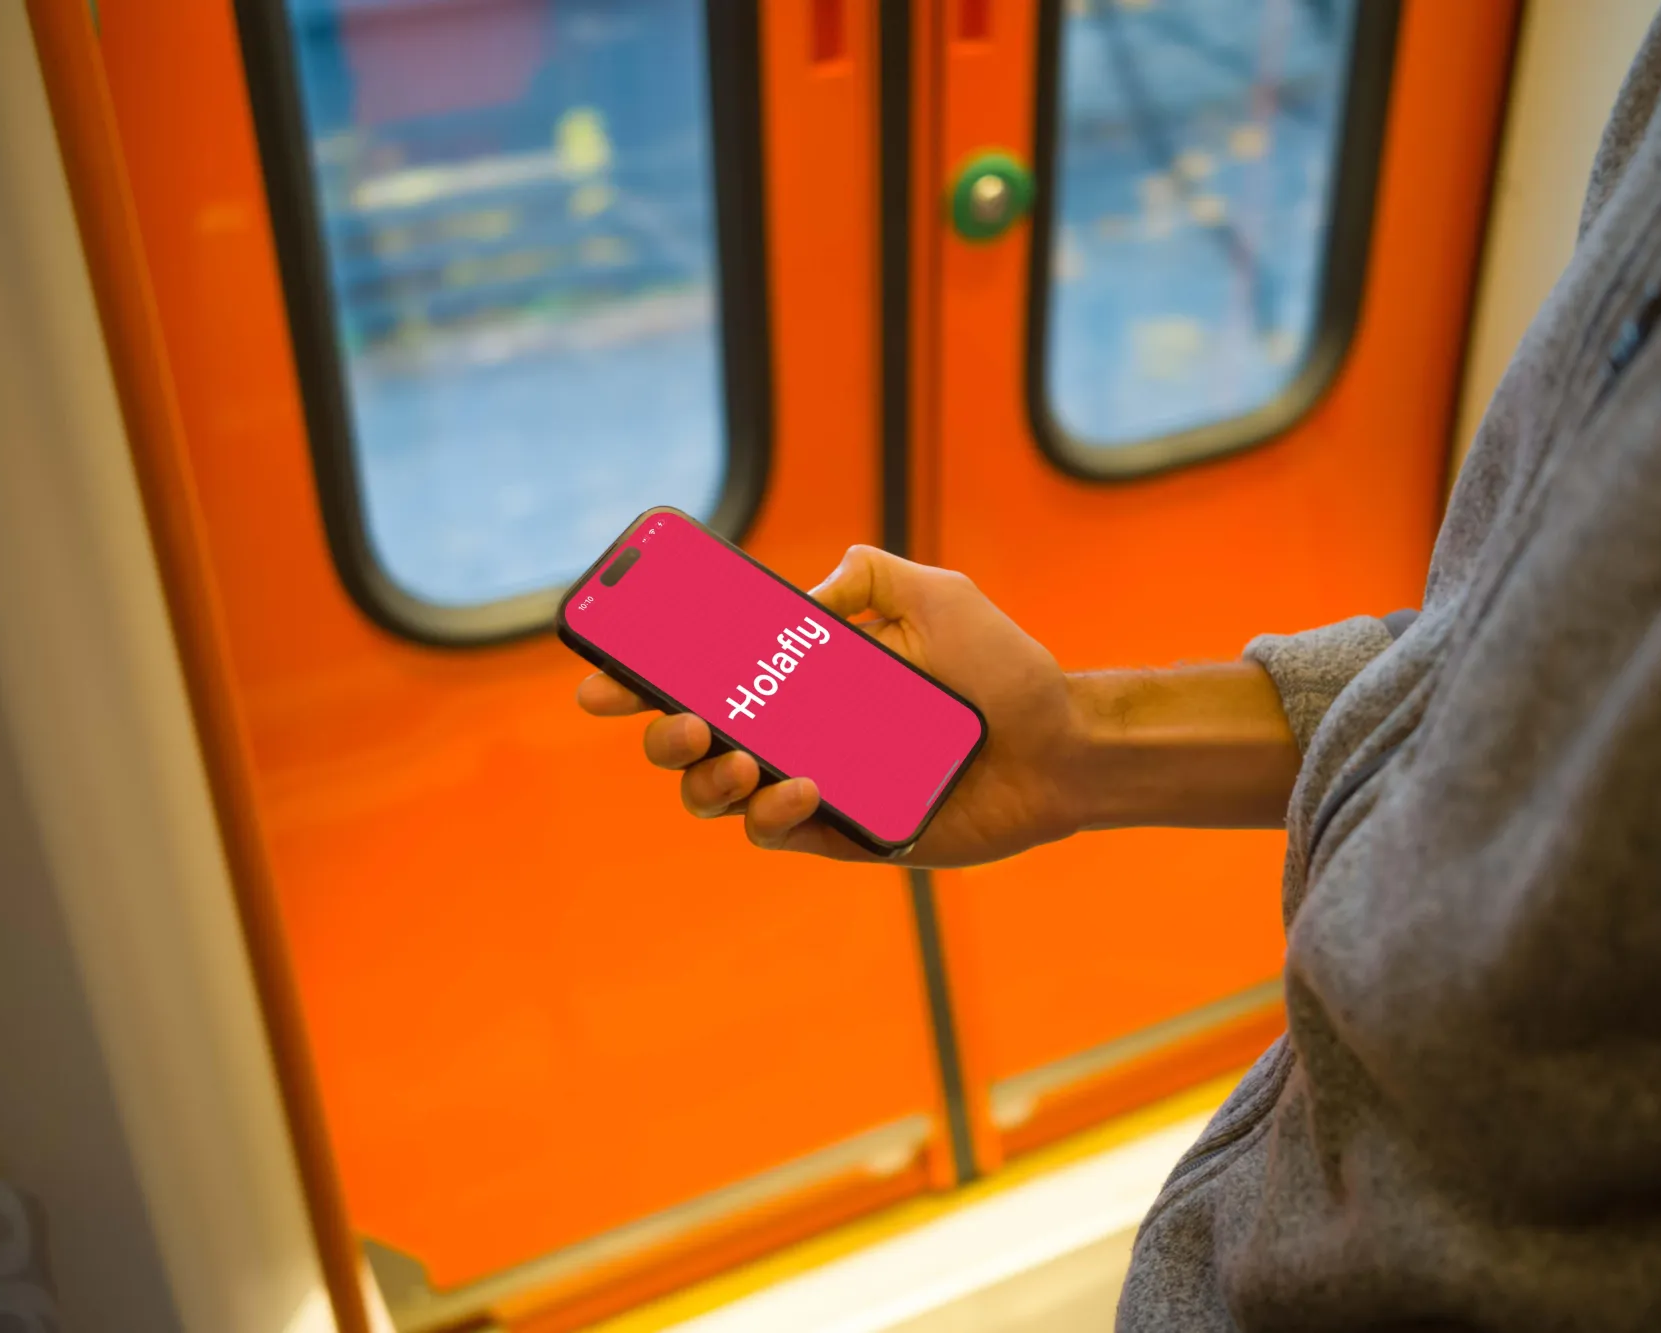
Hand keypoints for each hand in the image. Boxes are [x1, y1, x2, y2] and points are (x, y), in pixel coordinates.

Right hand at [575, 545, 1084, 864]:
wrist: (1061, 745)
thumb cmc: (1002, 671)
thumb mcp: (935, 595)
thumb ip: (866, 576)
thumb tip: (799, 597)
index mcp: (799, 675)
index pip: (701, 674)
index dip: (639, 677)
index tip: (599, 676)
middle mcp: (792, 730)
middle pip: (684, 742)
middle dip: (659, 733)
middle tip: (679, 718)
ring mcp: (810, 785)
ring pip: (714, 794)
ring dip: (705, 777)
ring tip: (736, 756)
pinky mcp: (840, 834)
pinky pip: (774, 832)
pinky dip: (771, 810)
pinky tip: (803, 783)